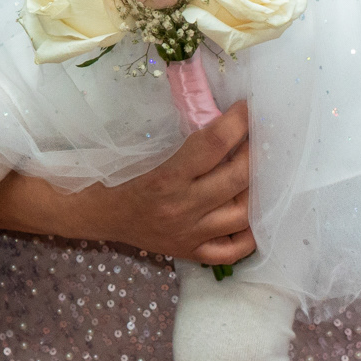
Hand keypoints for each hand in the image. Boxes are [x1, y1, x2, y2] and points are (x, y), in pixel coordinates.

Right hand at [0, 101, 254, 265]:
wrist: (95, 214)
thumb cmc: (117, 174)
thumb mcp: (144, 150)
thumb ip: (183, 140)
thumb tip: (223, 119)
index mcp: (166, 177)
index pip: (214, 144)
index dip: (238, 122)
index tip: (249, 107)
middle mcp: (182, 208)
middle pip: (238, 178)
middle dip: (257, 151)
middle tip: (265, 135)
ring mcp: (190, 235)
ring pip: (244, 214)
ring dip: (260, 189)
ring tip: (265, 171)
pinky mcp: (192, 253)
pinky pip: (234, 250)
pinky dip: (251, 233)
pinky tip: (256, 214)